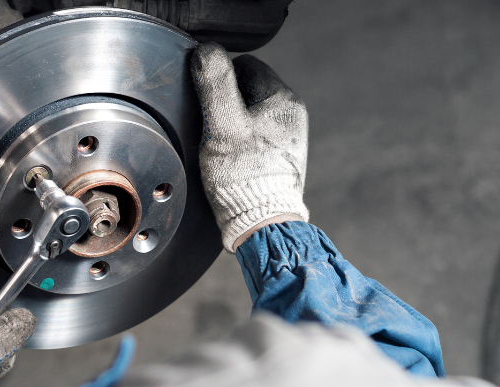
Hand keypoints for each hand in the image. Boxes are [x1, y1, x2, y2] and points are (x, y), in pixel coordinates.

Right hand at [191, 42, 309, 251]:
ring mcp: (289, 137)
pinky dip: (241, 142)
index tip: (207, 101)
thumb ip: (215, 85)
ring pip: (251, 113)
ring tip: (221, 146)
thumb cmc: (243, 176)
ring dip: (232, 123)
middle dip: (226, 102)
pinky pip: (256, 136)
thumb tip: (208, 50)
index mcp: (283, 99)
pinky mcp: (282, 157)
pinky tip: (232, 160)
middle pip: (248, 89)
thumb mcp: (223, 125)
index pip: (245, 65)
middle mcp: (292, 115)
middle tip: (212, 126)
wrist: (262, 223)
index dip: (220, 78)